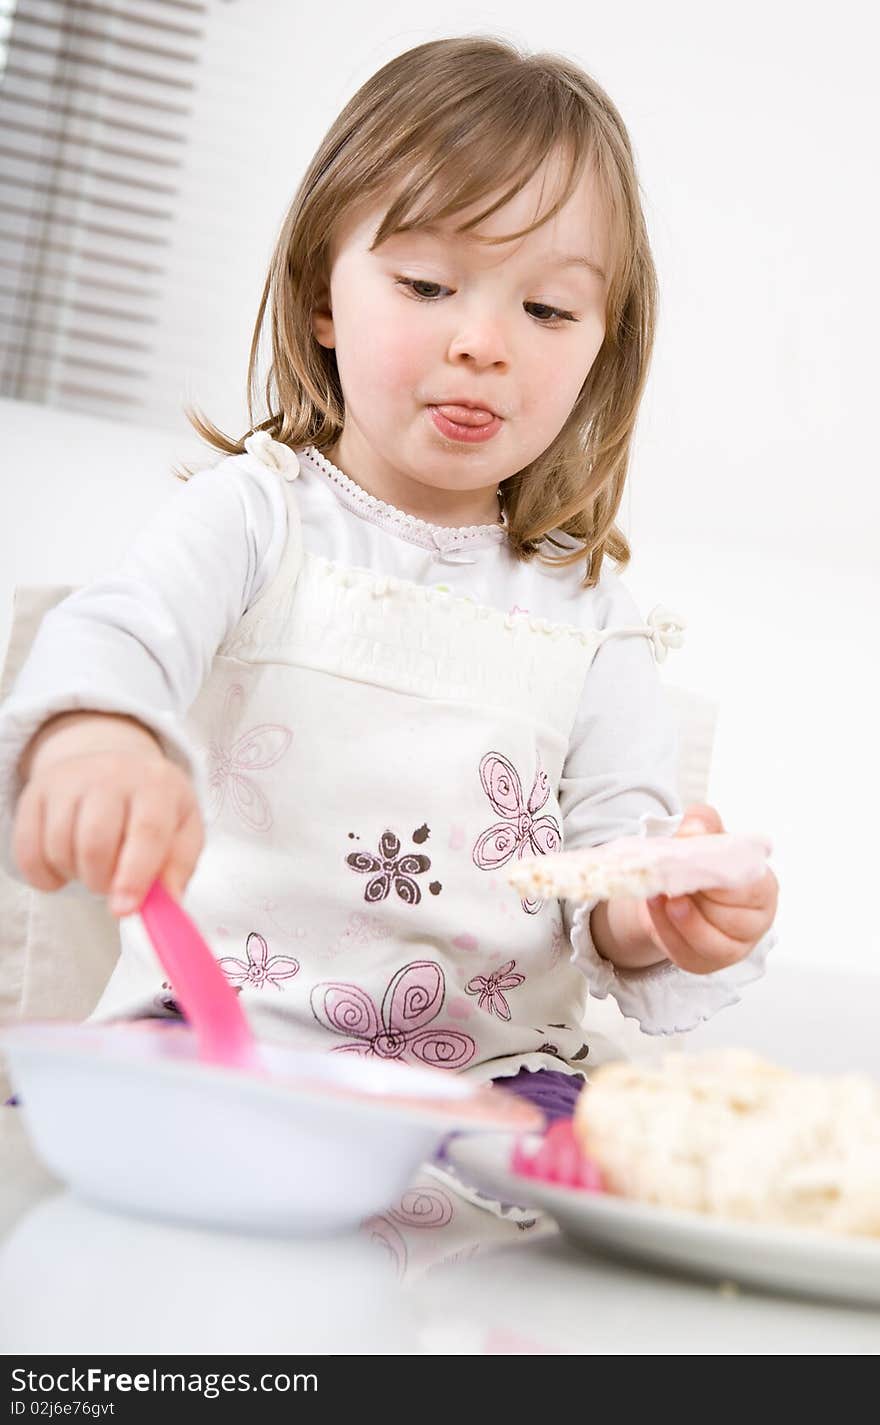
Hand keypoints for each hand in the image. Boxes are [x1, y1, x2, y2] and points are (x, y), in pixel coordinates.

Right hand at [12, 713, 203, 917]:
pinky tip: (64, 869)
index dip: (134, 877)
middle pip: (95, 843)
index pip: (146, 831)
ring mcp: (69, 780)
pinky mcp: (35, 792)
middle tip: (111, 885)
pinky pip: (27, 850)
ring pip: (59, 848)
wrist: (113, 765)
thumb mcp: (182, 828)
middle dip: (101, 881)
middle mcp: (112, 774)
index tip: (124, 910)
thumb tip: (168, 902)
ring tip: (93, 867)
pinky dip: (44, 875)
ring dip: (75, 875)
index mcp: (156, 785)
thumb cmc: (152, 806)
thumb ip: (178, 867)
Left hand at [640, 802, 777, 973]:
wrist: (676, 892)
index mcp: (763, 888)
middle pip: (731, 918)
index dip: (721, 877)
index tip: (696, 863)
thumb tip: (695, 825)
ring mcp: (733, 948)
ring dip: (682, 918)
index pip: (751, 888)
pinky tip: (655, 908)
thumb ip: (703, 825)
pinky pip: (686, 953)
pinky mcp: (705, 963)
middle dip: (701, 899)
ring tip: (663, 896)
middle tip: (674, 881)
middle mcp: (756, 923)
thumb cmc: (700, 866)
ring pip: (711, 942)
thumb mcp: (703, 837)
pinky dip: (666, 931)